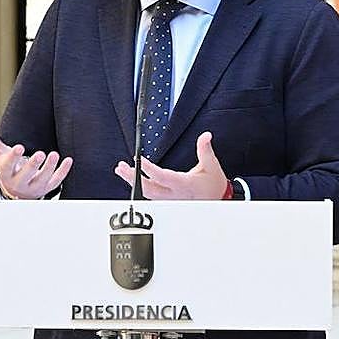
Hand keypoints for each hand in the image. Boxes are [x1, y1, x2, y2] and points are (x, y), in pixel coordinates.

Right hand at [0, 121, 72, 199]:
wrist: (17, 190)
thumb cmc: (8, 167)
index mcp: (7, 174)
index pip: (8, 167)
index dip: (13, 157)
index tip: (18, 147)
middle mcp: (20, 183)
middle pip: (26, 175)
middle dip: (33, 166)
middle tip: (40, 154)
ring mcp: (35, 187)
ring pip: (43, 180)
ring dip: (50, 168)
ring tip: (54, 154)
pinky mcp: (47, 187)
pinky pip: (56, 182)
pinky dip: (62, 172)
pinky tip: (68, 160)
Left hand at [113, 131, 228, 199]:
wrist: (217, 200)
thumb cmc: (213, 183)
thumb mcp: (211, 165)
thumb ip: (205, 149)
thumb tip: (205, 135)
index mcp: (185, 185)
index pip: (163, 177)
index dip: (149, 169)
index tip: (139, 159)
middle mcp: (175, 195)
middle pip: (149, 189)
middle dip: (133, 178)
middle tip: (121, 167)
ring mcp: (170, 201)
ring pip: (147, 194)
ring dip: (132, 182)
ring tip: (121, 170)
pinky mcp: (167, 202)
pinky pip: (150, 196)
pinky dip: (139, 187)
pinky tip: (131, 179)